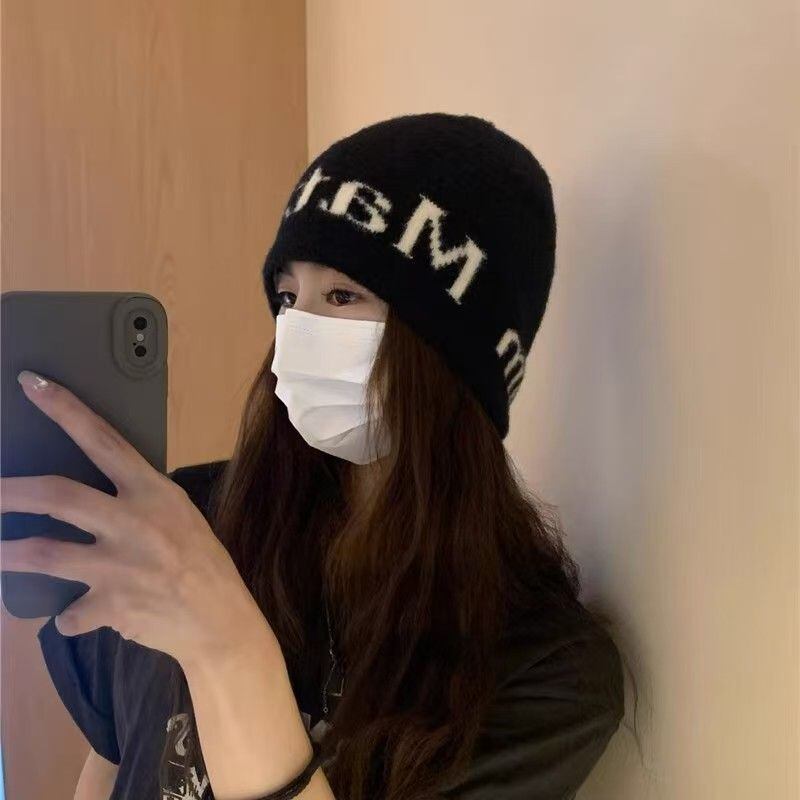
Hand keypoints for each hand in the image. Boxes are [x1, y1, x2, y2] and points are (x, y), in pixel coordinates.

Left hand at [0, 370, 270, 665]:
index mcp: (154, 492)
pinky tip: (73, 615)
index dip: (65, 410)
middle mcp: (133, 522)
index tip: (31, 384)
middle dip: (10, 491)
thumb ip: (137, 504)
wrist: (221, 621)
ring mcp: (119, 566)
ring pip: (44, 553)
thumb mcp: (179, 516)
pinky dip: (69, 615)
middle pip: (57, 496)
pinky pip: (71, 612)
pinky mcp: (109, 606)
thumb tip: (90, 501)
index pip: (103, 441)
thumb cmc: (203, 562)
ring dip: (8, 551)